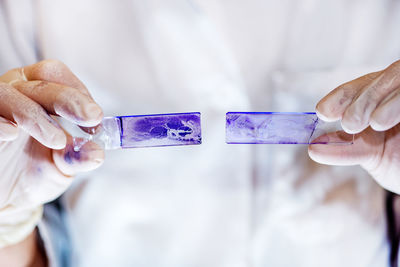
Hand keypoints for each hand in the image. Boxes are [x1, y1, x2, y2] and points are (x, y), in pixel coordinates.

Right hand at [0, 60, 103, 247]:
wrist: (2, 198)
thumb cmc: (29, 174)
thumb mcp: (61, 167)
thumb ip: (78, 158)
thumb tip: (97, 153)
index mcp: (36, 96)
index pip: (55, 75)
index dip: (78, 91)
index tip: (95, 118)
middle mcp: (13, 95)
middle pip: (38, 83)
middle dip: (68, 99)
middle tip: (91, 116)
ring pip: (8, 94)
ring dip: (35, 115)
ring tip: (56, 140)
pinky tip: (11, 133)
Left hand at [309, 60, 399, 193]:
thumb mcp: (373, 157)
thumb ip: (345, 149)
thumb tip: (314, 147)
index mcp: (386, 98)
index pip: (364, 85)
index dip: (344, 94)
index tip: (323, 111)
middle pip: (387, 76)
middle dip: (364, 97)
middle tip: (350, 123)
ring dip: (386, 99)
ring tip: (375, 124)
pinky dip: (399, 104)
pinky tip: (385, 121)